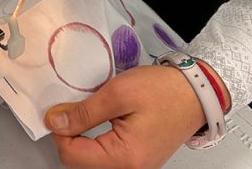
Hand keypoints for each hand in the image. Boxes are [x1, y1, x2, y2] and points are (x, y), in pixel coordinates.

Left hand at [44, 64, 205, 168]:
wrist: (195, 92)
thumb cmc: (164, 91)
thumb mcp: (117, 93)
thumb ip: (83, 112)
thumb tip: (56, 122)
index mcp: (125, 157)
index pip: (72, 156)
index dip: (60, 131)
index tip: (59, 111)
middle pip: (79, 163)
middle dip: (69, 137)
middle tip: (70, 110)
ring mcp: (135, 166)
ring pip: (91, 162)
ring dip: (81, 140)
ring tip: (83, 114)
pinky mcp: (137, 159)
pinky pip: (105, 157)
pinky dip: (94, 141)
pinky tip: (94, 122)